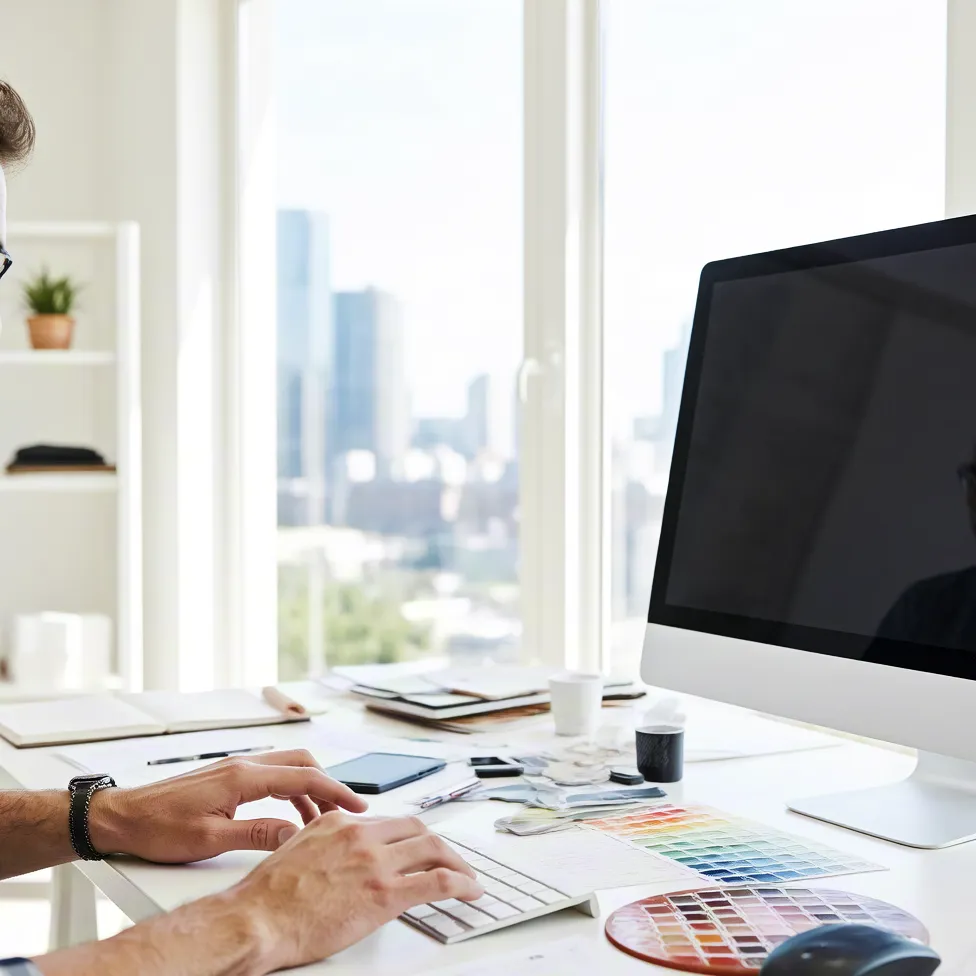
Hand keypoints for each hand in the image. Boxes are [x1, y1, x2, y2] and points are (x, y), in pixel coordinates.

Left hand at [88, 749, 367, 861]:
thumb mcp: (210, 839)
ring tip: (320, 820)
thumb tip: (295, 835)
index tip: (357, 805)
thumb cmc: (157, 827)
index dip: (335, 791)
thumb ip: (257, 834)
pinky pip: (271, 775)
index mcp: (243, 776)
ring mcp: (235, 768)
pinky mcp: (228, 777)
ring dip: (309, 789)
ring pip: (288, 767)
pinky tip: (289, 814)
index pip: (303, 777)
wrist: (122, 817)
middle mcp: (243, 765)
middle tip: (346, 810)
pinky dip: (290, 790)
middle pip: (301, 763)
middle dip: (329, 785)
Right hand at [234, 812, 483, 970]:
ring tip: (467, 877)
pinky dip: (461, 884)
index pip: (390, 822)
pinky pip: (437, 882)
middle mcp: (361, 835)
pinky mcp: (385, 893)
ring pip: (433, 850)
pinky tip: (470, 890)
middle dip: (439, 845)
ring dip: (457, 863)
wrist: (257, 918)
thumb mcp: (297, 849)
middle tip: (450, 860)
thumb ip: (325, 843)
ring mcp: (375, 862)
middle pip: (417, 830)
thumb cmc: (268, 895)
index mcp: (340, 822)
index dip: (412, 835)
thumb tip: (338, 852)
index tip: (421, 846)